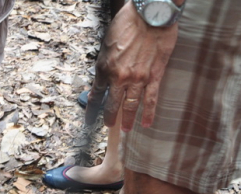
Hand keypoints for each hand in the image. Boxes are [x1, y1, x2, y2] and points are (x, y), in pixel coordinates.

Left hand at [86, 2, 177, 130]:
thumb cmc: (127, 26)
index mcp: (104, 69)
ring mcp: (137, 79)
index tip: (89, 120)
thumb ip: (103, 66)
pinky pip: (150, 99)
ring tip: (124, 130)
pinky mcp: (154, 76)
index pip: (95, 96)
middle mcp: (119, 78)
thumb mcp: (106, 47)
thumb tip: (101, 82)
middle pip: (112, 105)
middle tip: (108, 126)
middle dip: (108, 118)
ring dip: (127, 120)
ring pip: (130, 106)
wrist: (150, 15)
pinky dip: (148, 113)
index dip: (91, 110)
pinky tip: (146, 124)